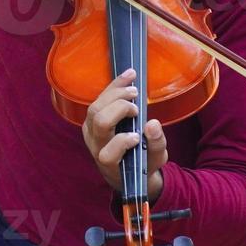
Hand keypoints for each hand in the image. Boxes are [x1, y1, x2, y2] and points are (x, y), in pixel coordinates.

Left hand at [81, 68, 167, 203]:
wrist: (125, 167)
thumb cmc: (142, 164)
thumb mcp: (156, 159)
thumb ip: (156, 144)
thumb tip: (152, 124)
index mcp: (109, 162)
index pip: (107, 154)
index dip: (122, 142)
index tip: (138, 136)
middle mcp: (95, 145)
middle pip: (100, 122)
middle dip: (119, 107)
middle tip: (138, 102)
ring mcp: (90, 131)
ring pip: (95, 108)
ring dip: (114, 93)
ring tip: (134, 87)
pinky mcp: (91, 119)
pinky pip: (98, 100)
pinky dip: (113, 88)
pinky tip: (128, 77)